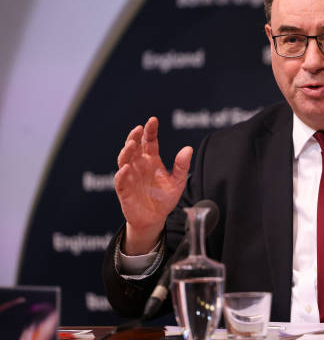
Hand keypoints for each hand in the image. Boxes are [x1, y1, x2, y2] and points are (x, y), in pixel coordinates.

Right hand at [114, 117, 192, 254]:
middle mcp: (139, 165)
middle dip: (135, 136)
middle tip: (139, 128)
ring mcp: (130, 176)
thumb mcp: (178, 182)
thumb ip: (181, 166)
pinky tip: (126, 168)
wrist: (155, 219)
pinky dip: (122, 174)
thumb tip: (188, 148)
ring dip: (127, 151)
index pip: (149, 141)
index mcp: (152, 160)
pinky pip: (120, 180)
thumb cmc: (165, 198)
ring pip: (124, 160)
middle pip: (134, 147)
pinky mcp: (124, 190)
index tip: (153, 120)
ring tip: (132, 143)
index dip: (150, 130)